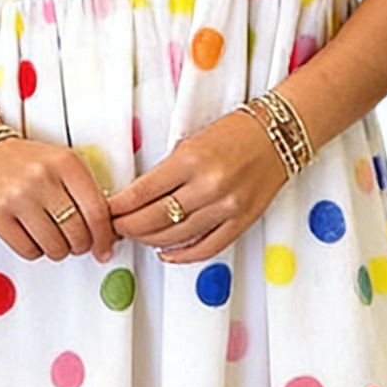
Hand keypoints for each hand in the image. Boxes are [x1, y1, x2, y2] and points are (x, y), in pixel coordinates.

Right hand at [0, 135, 116, 262]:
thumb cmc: (25, 162)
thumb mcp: (61, 164)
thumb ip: (85, 192)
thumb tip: (106, 232)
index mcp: (66, 163)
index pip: (97, 212)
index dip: (105, 238)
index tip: (104, 248)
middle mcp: (43, 178)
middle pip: (78, 234)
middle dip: (81, 245)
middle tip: (75, 242)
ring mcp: (18, 197)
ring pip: (55, 247)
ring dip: (58, 250)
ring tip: (51, 236)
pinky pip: (29, 251)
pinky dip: (35, 250)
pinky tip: (31, 235)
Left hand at [108, 109, 287, 263]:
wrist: (279, 134)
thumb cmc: (236, 132)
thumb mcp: (193, 141)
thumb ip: (167, 170)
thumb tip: (136, 196)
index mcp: (191, 159)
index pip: (142, 192)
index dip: (119, 207)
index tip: (107, 211)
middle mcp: (208, 185)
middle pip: (154, 219)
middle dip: (127, 226)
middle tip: (115, 227)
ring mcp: (227, 207)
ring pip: (176, 236)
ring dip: (149, 240)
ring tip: (136, 237)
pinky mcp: (242, 221)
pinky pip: (207, 247)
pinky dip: (182, 255)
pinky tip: (166, 253)